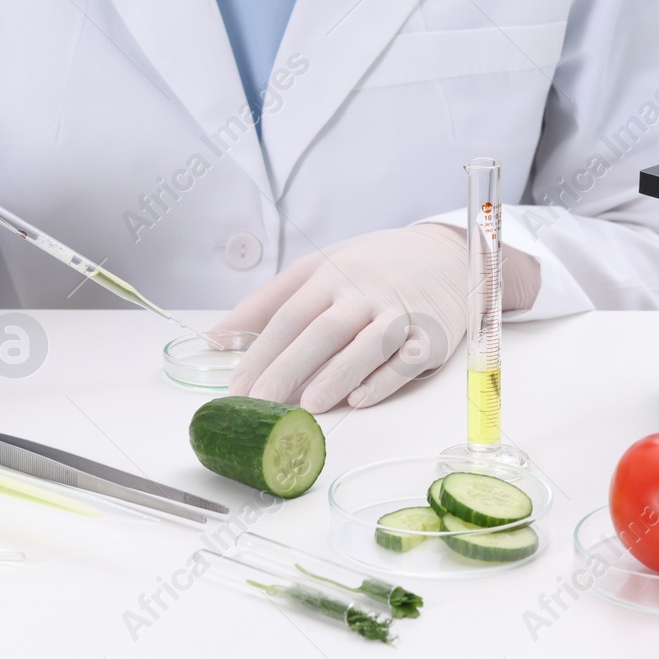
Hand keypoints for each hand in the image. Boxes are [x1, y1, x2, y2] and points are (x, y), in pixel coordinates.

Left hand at [212, 225, 469, 413]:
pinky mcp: (433, 332)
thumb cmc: (368, 268)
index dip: (261, 352)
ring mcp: (400, 311)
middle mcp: (363, 289)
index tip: (237, 386)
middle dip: (289, 368)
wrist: (441, 253)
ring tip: (308, 405)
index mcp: (330, 274)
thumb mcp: (316, 270)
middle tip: (262, 402)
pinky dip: (383, 378)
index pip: (288, 315)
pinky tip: (360, 399)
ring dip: (337, 376)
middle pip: (322, 331)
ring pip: (366, 345)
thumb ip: (266, 303)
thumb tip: (216, 337)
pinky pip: (407, 358)